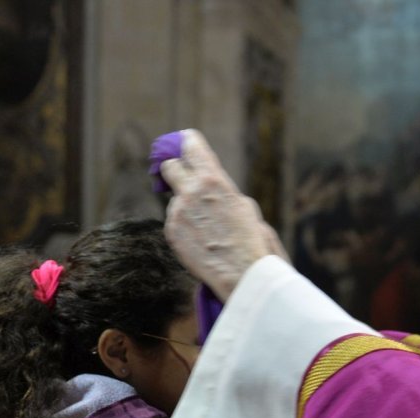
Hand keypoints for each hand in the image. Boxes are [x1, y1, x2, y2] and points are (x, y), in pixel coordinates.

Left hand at [159, 130, 282, 299]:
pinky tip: (200, 241)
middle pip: (169, 167)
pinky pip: (174, 222)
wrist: (242, 272)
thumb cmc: (250, 239)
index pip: (190, 145)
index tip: (185, 145)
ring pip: (175, 200)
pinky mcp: (171, 232)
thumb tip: (206, 184)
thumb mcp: (243, 204)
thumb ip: (220, 188)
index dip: (187, 144)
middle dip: (175, 171)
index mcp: (213, 179)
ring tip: (206, 229)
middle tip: (182, 179)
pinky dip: (184, 228)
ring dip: (186, 208)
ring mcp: (178, 212)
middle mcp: (190, 191)